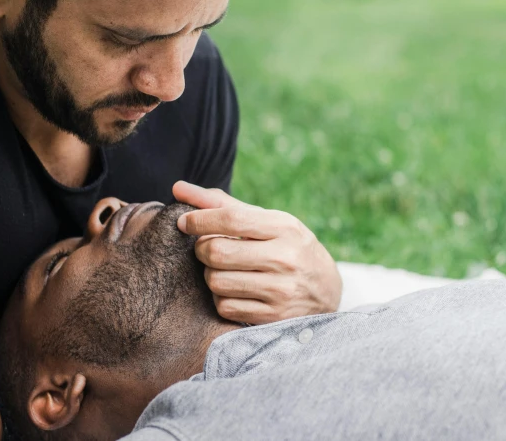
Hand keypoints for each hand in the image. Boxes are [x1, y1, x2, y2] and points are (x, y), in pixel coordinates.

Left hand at [173, 181, 342, 324]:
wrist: (327, 291)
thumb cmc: (287, 247)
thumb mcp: (267, 221)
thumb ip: (222, 204)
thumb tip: (177, 188)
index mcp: (284, 228)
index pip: (231, 219)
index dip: (199, 219)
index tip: (184, 222)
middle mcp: (285, 258)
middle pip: (217, 252)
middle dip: (201, 249)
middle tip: (205, 248)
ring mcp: (280, 290)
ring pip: (216, 281)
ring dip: (210, 274)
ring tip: (223, 269)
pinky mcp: (273, 317)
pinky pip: (224, 307)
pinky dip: (220, 298)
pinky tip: (234, 290)